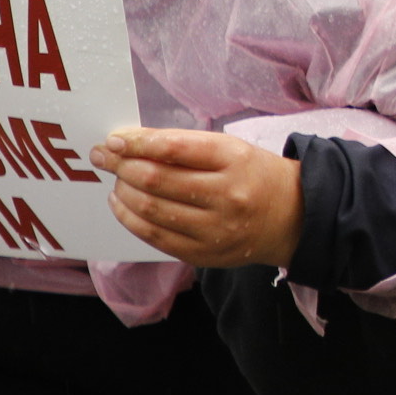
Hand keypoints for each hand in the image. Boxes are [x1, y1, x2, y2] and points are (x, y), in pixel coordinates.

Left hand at [91, 128, 306, 267]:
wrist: (293, 218)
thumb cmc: (255, 176)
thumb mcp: (230, 149)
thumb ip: (184, 145)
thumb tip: (130, 142)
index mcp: (235, 160)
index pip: (174, 149)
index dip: (137, 143)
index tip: (114, 140)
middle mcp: (226, 195)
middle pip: (157, 180)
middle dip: (121, 166)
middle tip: (103, 157)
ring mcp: (215, 229)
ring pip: (152, 210)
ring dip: (123, 192)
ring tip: (115, 181)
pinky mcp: (204, 254)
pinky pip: (155, 236)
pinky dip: (131, 219)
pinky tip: (123, 205)